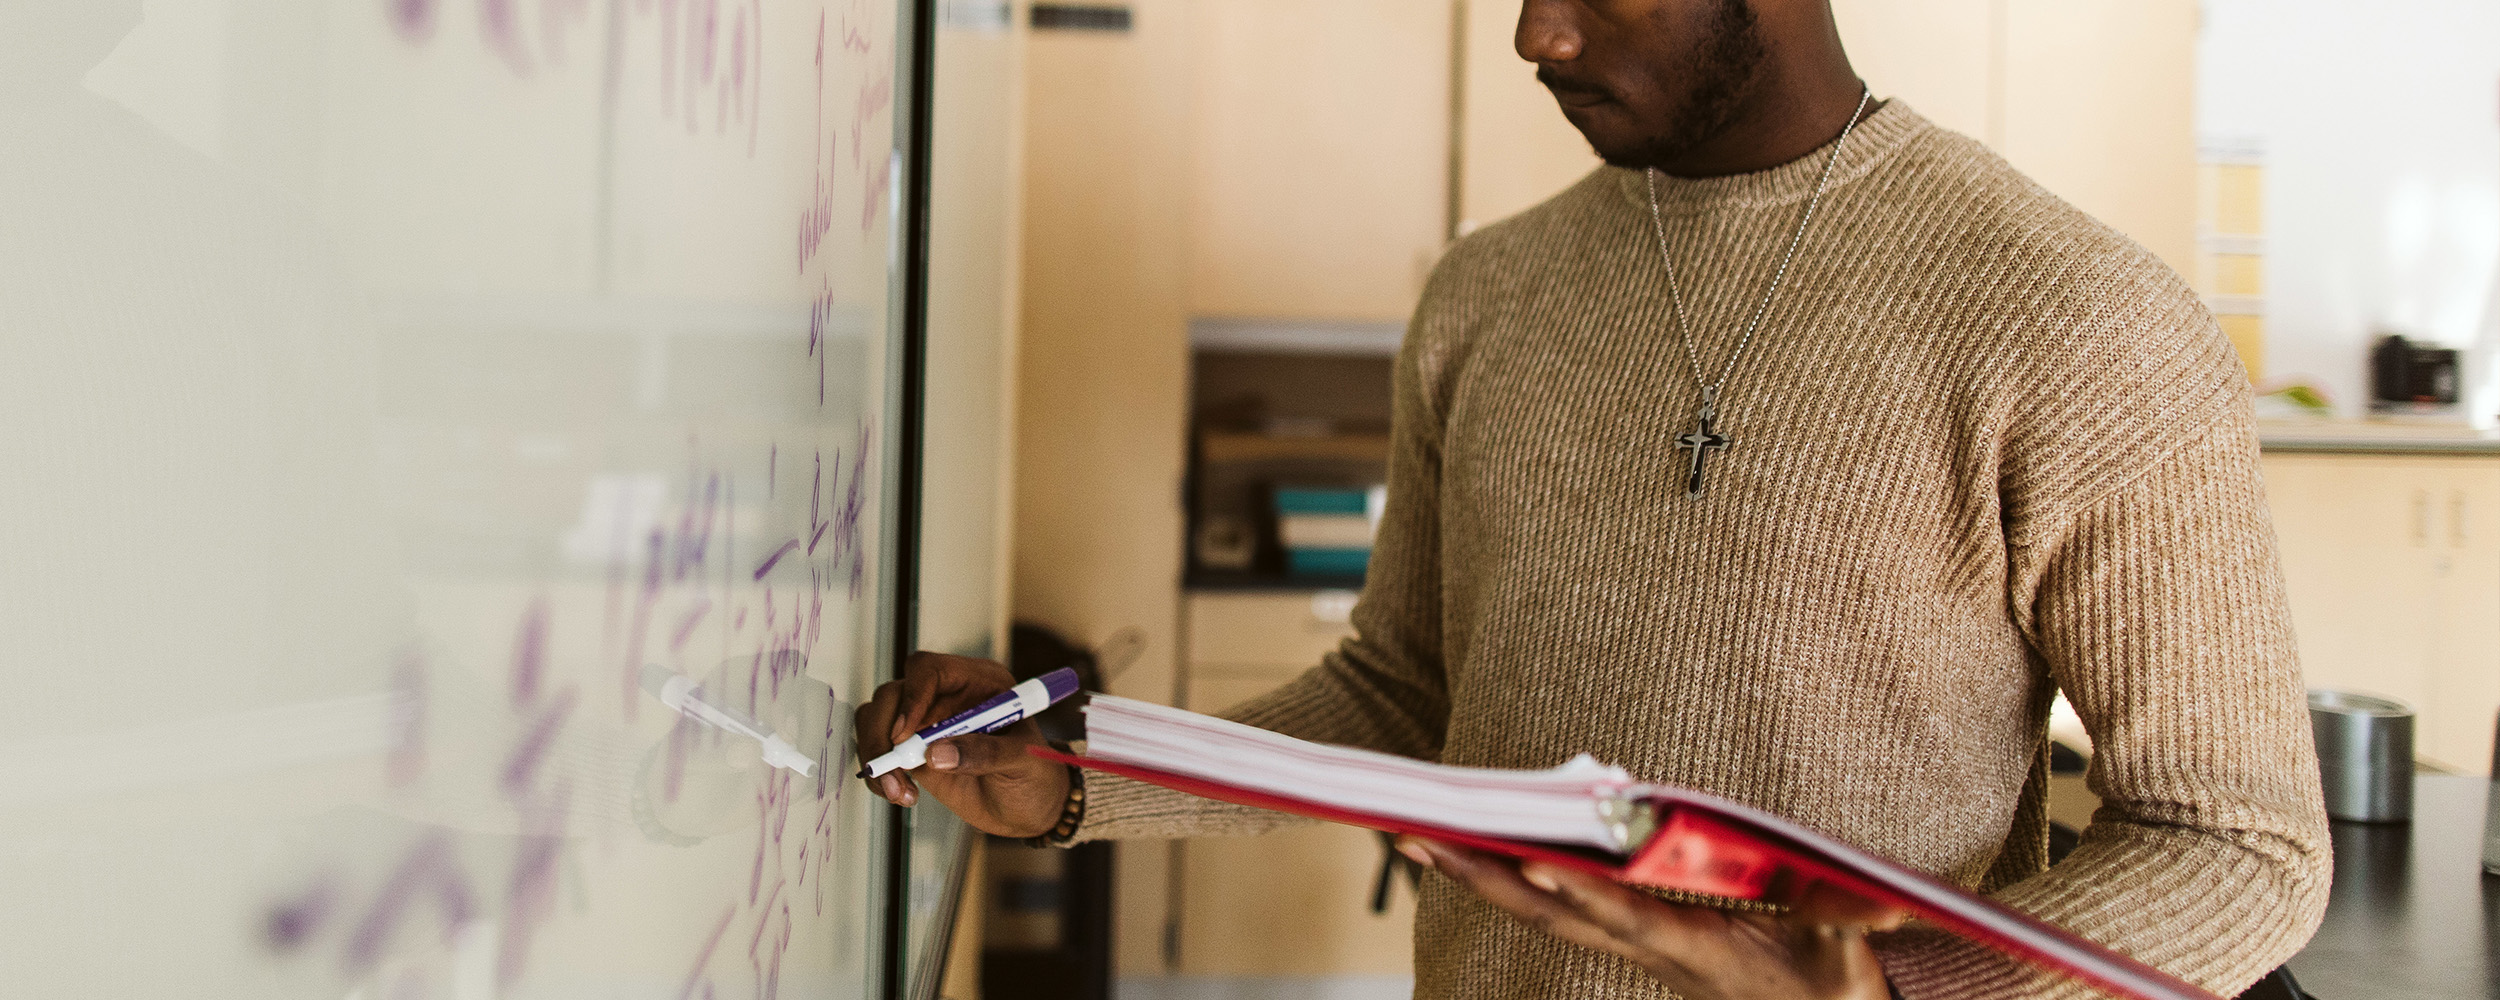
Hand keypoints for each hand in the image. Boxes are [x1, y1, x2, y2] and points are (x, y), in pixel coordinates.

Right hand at [855, 652, 1072, 837]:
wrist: (1029, 808)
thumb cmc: (1035, 775)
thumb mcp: (1022, 761)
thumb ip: (985, 753)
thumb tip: (935, 753)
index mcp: (980, 682)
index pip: (930, 670)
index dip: (912, 696)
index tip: (904, 734)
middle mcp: (947, 696)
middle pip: (894, 694)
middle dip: (884, 734)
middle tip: (896, 771)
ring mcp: (926, 722)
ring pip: (877, 719)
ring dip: (877, 756)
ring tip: (900, 793)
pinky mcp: (912, 751)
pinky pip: (879, 750)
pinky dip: (879, 774)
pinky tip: (900, 795)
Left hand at [1397, 837, 1906, 999]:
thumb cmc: (1834, 986)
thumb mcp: (1846, 957)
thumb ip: (1849, 924)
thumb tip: (1882, 901)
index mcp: (1696, 952)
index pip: (1628, 920)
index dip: (1581, 898)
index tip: (1534, 869)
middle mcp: (1648, 948)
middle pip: (1549, 914)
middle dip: (1483, 876)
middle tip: (1415, 836)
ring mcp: (1633, 943)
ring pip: (1542, 910)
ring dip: (1480, 874)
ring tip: (1419, 836)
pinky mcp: (1634, 934)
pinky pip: (1561, 905)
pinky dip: (1517, 877)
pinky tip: (1482, 848)